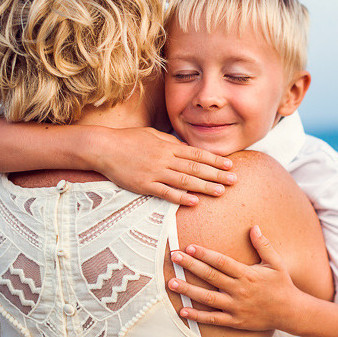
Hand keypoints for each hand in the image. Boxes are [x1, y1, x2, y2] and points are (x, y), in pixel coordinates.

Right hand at [93, 127, 235, 204]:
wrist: (103, 147)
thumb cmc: (129, 139)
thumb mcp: (153, 135)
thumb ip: (171, 143)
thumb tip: (187, 149)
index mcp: (168, 146)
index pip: (197, 154)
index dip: (215, 160)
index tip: (230, 166)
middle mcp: (165, 159)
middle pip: (195, 167)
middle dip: (216, 175)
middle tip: (234, 181)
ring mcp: (154, 172)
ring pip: (184, 180)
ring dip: (204, 187)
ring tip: (220, 192)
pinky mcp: (143, 185)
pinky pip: (165, 192)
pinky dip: (180, 197)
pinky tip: (194, 201)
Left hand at [168, 226, 300, 330]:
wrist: (290, 312)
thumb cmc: (282, 284)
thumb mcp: (276, 262)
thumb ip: (263, 245)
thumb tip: (253, 226)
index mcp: (248, 274)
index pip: (222, 262)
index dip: (205, 254)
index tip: (189, 247)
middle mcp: (240, 290)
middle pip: (211, 276)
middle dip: (191, 266)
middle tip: (174, 257)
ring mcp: (236, 307)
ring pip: (208, 298)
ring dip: (188, 291)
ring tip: (171, 283)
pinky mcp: (235, 321)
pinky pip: (213, 319)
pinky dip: (197, 316)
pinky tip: (183, 311)